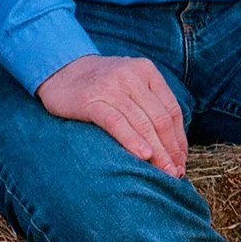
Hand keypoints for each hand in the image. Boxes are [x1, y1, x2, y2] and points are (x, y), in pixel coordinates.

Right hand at [37, 53, 188, 175]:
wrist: (58, 69)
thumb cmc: (99, 83)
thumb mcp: (129, 82)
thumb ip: (149, 102)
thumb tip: (172, 142)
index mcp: (147, 71)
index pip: (171, 110)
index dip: (179, 138)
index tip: (182, 160)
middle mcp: (132, 76)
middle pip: (160, 119)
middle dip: (170, 149)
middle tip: (175, 172)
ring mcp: (111, 87)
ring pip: (143, 123)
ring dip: (157, 151)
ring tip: (163, 171)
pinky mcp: (90, 100)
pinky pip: (117, 123)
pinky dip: (132, 140)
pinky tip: (143, 156)